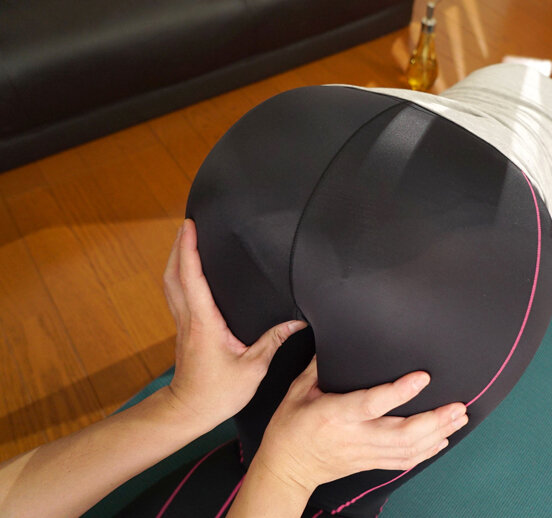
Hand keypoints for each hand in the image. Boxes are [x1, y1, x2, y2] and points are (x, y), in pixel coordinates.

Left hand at [162, 219, 306, 429]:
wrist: (188, 411)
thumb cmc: (217, 393)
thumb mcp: (253, 368)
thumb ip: (273, 341)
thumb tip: (297, 322)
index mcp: (204, 322)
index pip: (192, 278)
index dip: (189, 249)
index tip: (190, 227)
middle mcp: (189, 318)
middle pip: (174, 274)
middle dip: (178, 246)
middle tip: (187, 225)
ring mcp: (183, 324)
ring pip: (171, 284)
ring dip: (176, 259)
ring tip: (186, 240)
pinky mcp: (184, 330)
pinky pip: (176, 295)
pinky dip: (179, 276)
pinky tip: (190, 273)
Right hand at [255, 358, 468, 492]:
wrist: (286, 467)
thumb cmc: (290, 427)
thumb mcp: (297, 391)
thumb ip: (319, 367)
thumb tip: (334, 340)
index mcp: (336, 414)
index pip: (372, 403)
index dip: (399, 391)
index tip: (423, 377)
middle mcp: (355, 436)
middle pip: (401, 433)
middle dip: (434, 420)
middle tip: (457, 405)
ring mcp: (365, 453)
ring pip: (408, 449)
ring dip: (437, 434)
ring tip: (458, 418)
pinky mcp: (369, 463)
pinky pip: (403, 461)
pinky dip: (427, 452)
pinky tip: (442, 439)